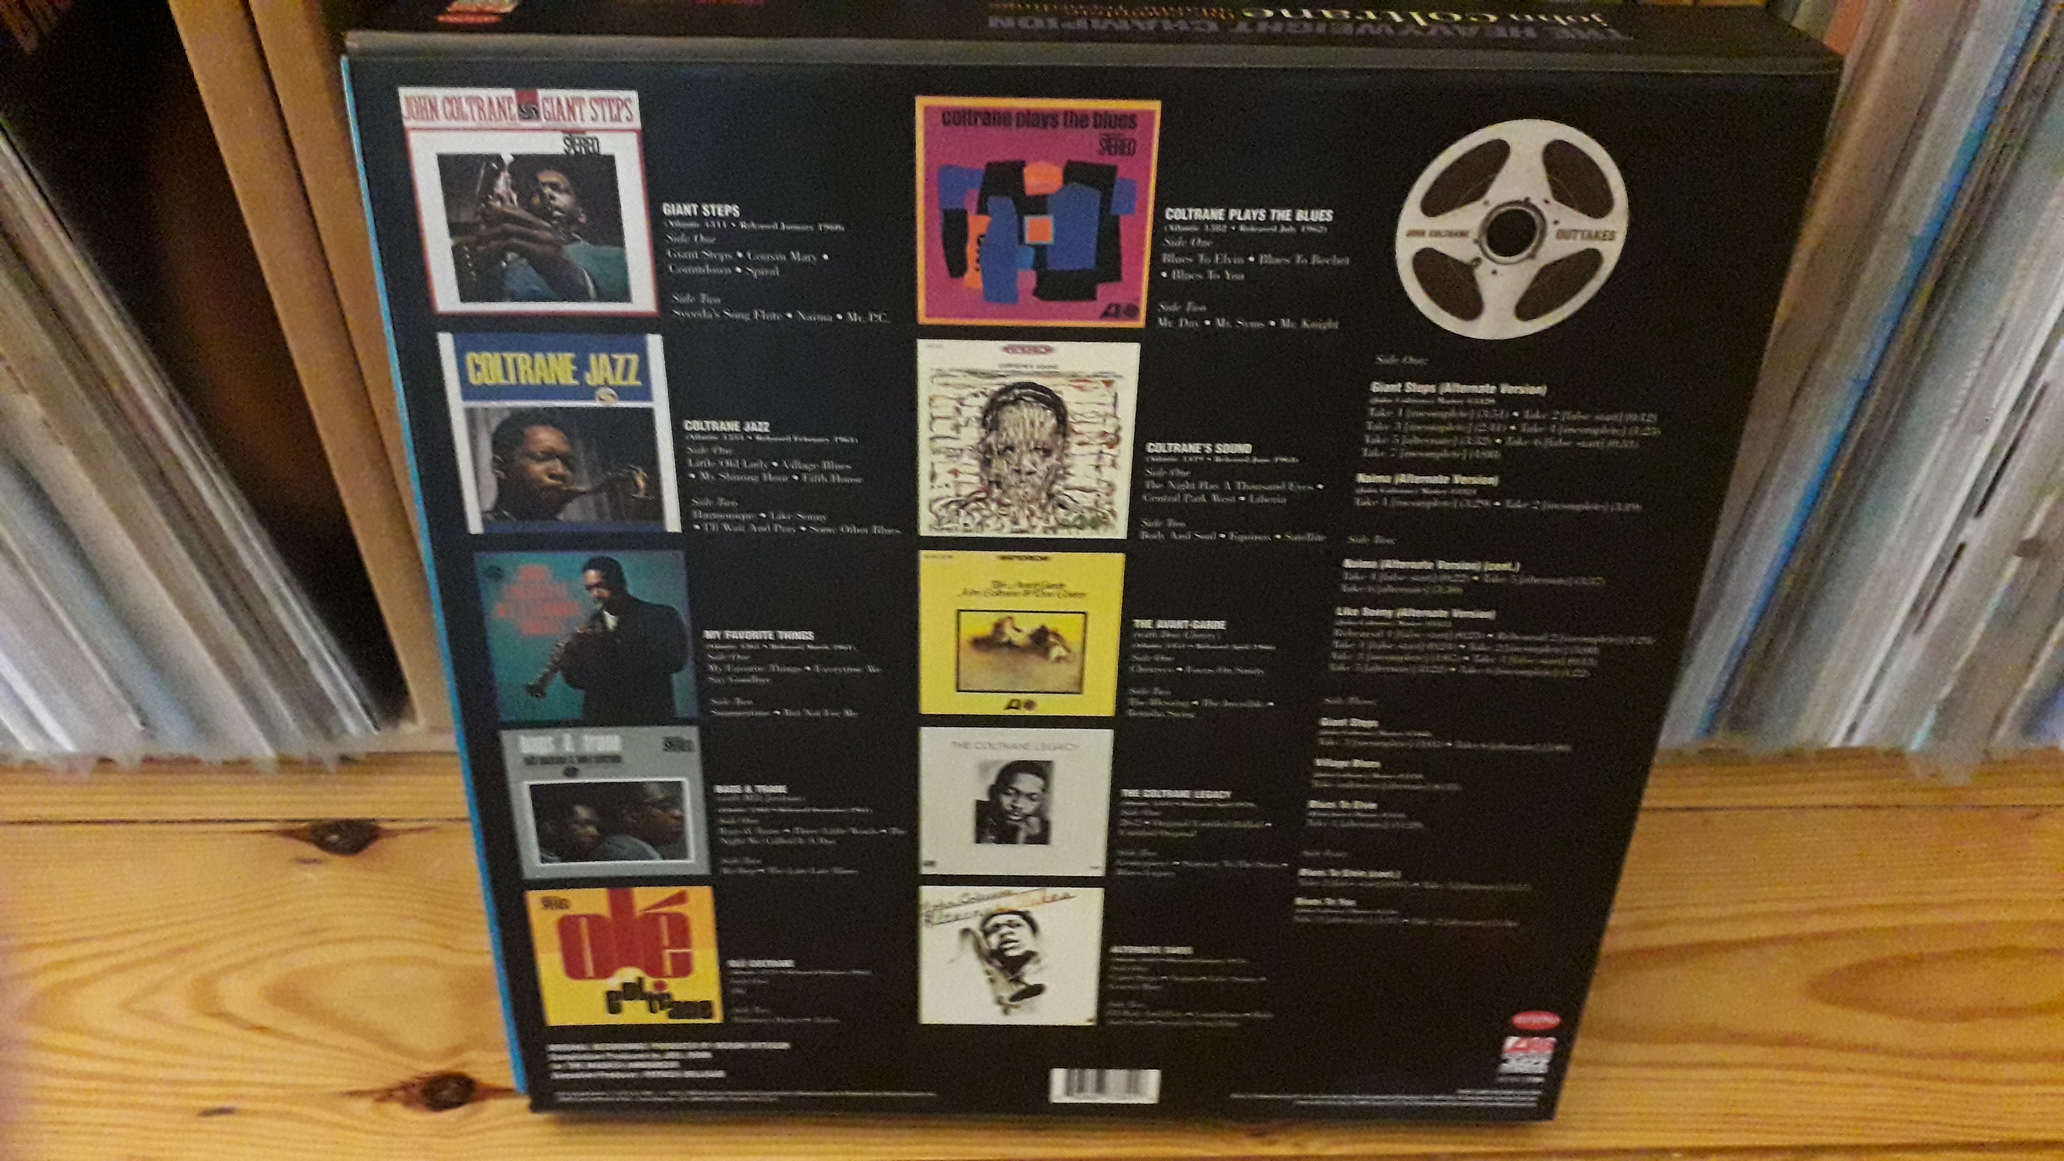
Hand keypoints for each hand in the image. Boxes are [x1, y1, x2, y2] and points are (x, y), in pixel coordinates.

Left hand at [465, 203, 595, 299]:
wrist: (578, 285)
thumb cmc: (560, 272)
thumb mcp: (543, 253)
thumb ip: (528, 243)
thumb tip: (505, 240)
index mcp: (546, 227)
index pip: (518, 212)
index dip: (498, 214)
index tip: (484, 221)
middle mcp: (545, 229)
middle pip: (510, 218)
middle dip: (489, 227)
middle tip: (477, 238)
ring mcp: (544, 239)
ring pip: (508, 230)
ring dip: (489, 239)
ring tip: (479, 249)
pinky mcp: (540, 252)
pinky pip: (511, 244)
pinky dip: (495, 249)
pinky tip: (488, 256)